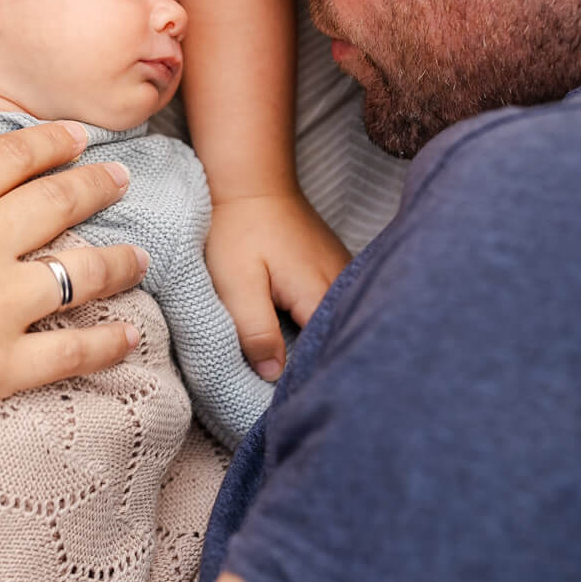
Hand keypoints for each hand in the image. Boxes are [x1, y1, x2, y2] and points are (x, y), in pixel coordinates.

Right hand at [0, 122, 151, 442]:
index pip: (12, 159)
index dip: (50, 143)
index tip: (77, 137)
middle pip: (58, 204)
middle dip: (97, 185)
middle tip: (121, 177)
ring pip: (81, 272)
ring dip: (119, 260)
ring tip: (141, 255)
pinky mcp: (2, 365)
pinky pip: (71, 352)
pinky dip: (107, 344)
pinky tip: (130, 337)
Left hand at [204, 193, 349, 380]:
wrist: (250, 181)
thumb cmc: (237, 230)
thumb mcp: (236, 283)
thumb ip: (255, 331)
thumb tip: (274, 376)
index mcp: (321, 294)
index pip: (329, 353)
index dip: (311, 379)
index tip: (291, 400)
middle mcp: (344, 285)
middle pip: (342, 339)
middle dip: (323, 365)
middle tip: (300, 391)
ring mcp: (344, 274)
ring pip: (342, 324)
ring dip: (325, 344)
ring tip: (306, 368)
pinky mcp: (335, 268)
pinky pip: (337, 307)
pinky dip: (323, 324)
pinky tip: (306, 337)